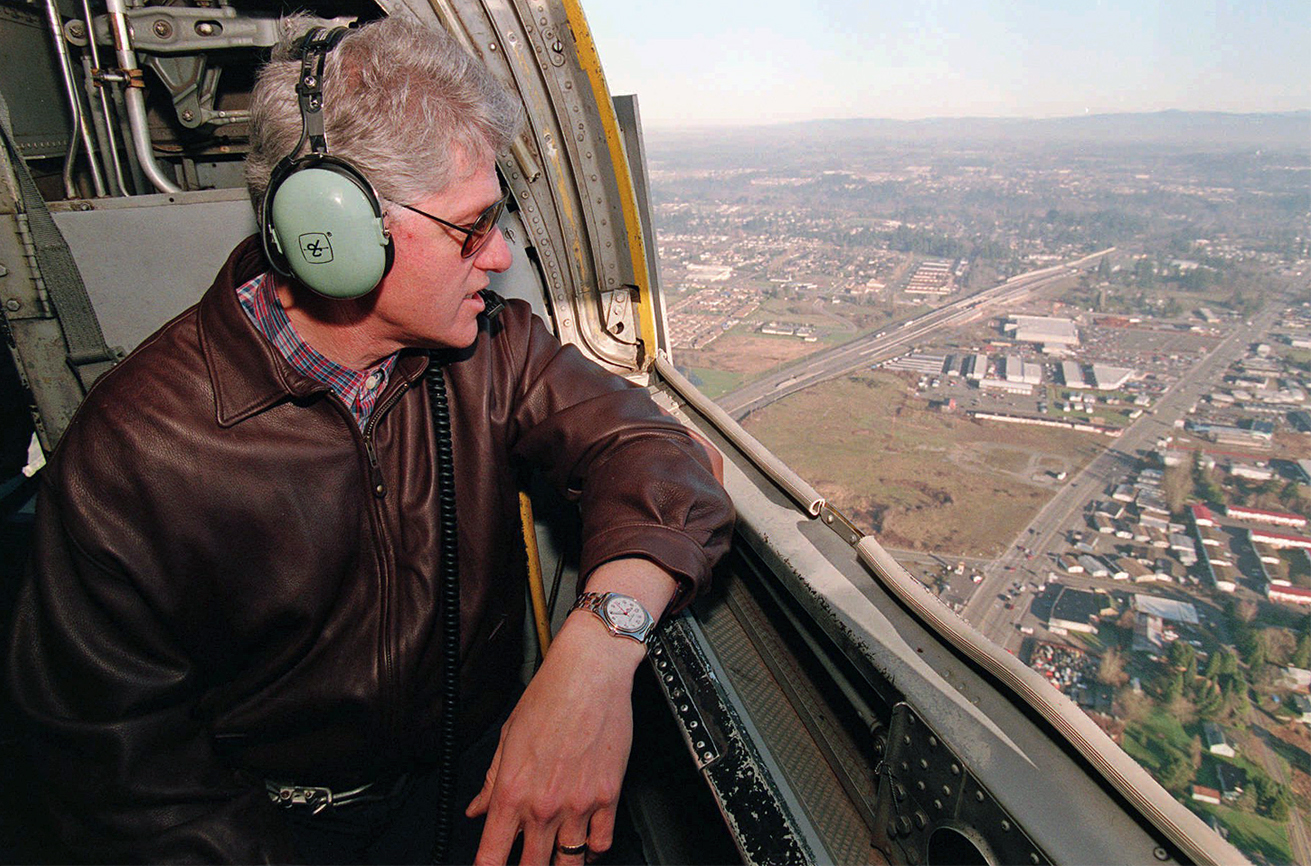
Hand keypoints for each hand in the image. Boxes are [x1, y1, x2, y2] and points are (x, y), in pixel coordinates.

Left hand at [466, 614, 643, 864]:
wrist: (590, 673)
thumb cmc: (549, 696)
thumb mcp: (507, 738)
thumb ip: (491, 781)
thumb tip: (477, 809)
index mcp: (512, 791)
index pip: (491, 855)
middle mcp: (544, 805)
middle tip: (525, 863)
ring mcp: (578, 805)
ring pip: (568, 863)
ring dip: (560, 865)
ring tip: (554, 858)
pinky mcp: (608, 796)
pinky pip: (601, 843)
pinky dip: (591, 851)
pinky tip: (584, 844)